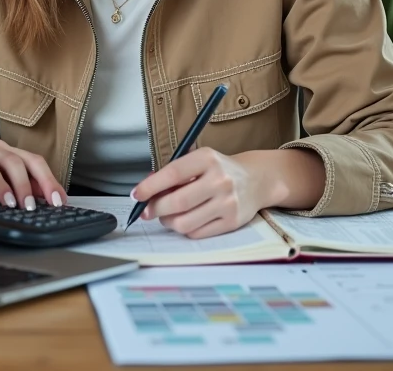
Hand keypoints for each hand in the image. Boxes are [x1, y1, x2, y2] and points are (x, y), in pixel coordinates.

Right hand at [0, 138, 66, 210]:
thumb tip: (54, 198)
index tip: (57, 201)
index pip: (34, 161)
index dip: (48, 180)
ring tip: (8, 203)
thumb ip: (30, 185)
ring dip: (0, 185)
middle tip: (30, 206)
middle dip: (24, 184)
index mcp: (10, 152)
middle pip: (12, 161)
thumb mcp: (8, 178)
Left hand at [130, 147, 272, 238]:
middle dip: (155, 208)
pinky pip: (196, 233)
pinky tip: (186, 220)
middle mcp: (220, 180)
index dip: (150, 186)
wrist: (256, 180)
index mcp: (208, 159)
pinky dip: (184, 229)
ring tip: (167, 215)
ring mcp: (227, 203)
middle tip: (147, 211)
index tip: (136, 195)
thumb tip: (144, 190)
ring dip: (168, 221)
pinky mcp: (231, 222)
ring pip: (184, 222)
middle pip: (177, 202)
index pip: (173, 173)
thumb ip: (173, 173)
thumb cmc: (219, 170)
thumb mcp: (199, 161)